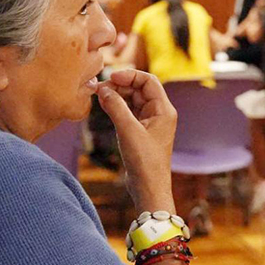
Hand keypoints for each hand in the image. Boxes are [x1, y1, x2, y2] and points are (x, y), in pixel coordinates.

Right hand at [96, 69, 176, 209]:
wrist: (148, 188)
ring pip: (133, 100)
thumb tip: (103, 89)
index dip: (129, 75)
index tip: (111, 77)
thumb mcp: (128, 131)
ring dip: (118, 96)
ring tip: (100, 97)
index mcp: (164, 110)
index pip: (148, 81)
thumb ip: (116, 107)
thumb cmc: (144, 162)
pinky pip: (129, 112)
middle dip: (121, 85)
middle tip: (100, 88)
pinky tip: (105, 106)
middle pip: (140, 89)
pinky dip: (117, 107)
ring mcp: (150, 122)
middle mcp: (159, 113)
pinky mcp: (141, 132)